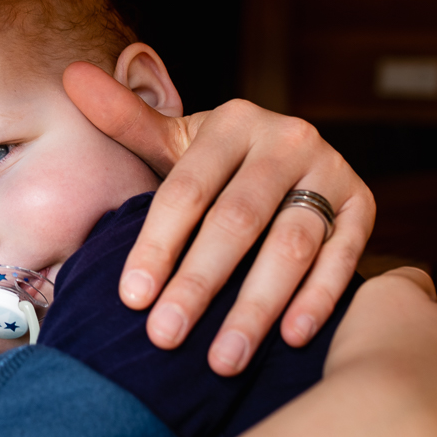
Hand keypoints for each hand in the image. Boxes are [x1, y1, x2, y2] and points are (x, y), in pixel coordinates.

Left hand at [62, 61, 374, 374]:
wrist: (289, 160)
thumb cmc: (214, 163)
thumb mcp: (173, 141)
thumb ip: (127, 120)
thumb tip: (73, 76)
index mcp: (233, 122)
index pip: (186, 190)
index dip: (157, 244)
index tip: (131, 298)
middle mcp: (287, 139)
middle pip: (237, 221)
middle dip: (198, 284)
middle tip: (165, 337)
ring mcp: (331, 171)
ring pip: (292, 245)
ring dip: (256, 306)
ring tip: (222, 360)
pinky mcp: (363, 205)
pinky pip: (343, 256)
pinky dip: (319, 298)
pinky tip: (290, 338)